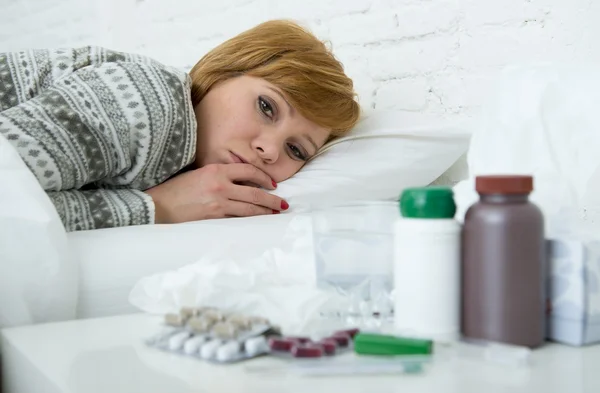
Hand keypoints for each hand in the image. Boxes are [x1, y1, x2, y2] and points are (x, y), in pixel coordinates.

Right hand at [145, 164, 287, 223]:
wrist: (159, 205)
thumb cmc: (176, 189)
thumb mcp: (199, 174)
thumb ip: (219, 176)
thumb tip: (240, 183)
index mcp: (216, 170)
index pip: (248, 171)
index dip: (263, 178)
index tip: (272, 184)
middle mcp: (220, 185)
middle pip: (254, 192)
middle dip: (272, 199)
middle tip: (284, 204)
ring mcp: (218, 203)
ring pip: (249, 208)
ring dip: (265, 212)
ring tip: (276, 214)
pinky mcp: (214, 218)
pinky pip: (237, 220)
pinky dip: (250, 221)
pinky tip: (258, 223)